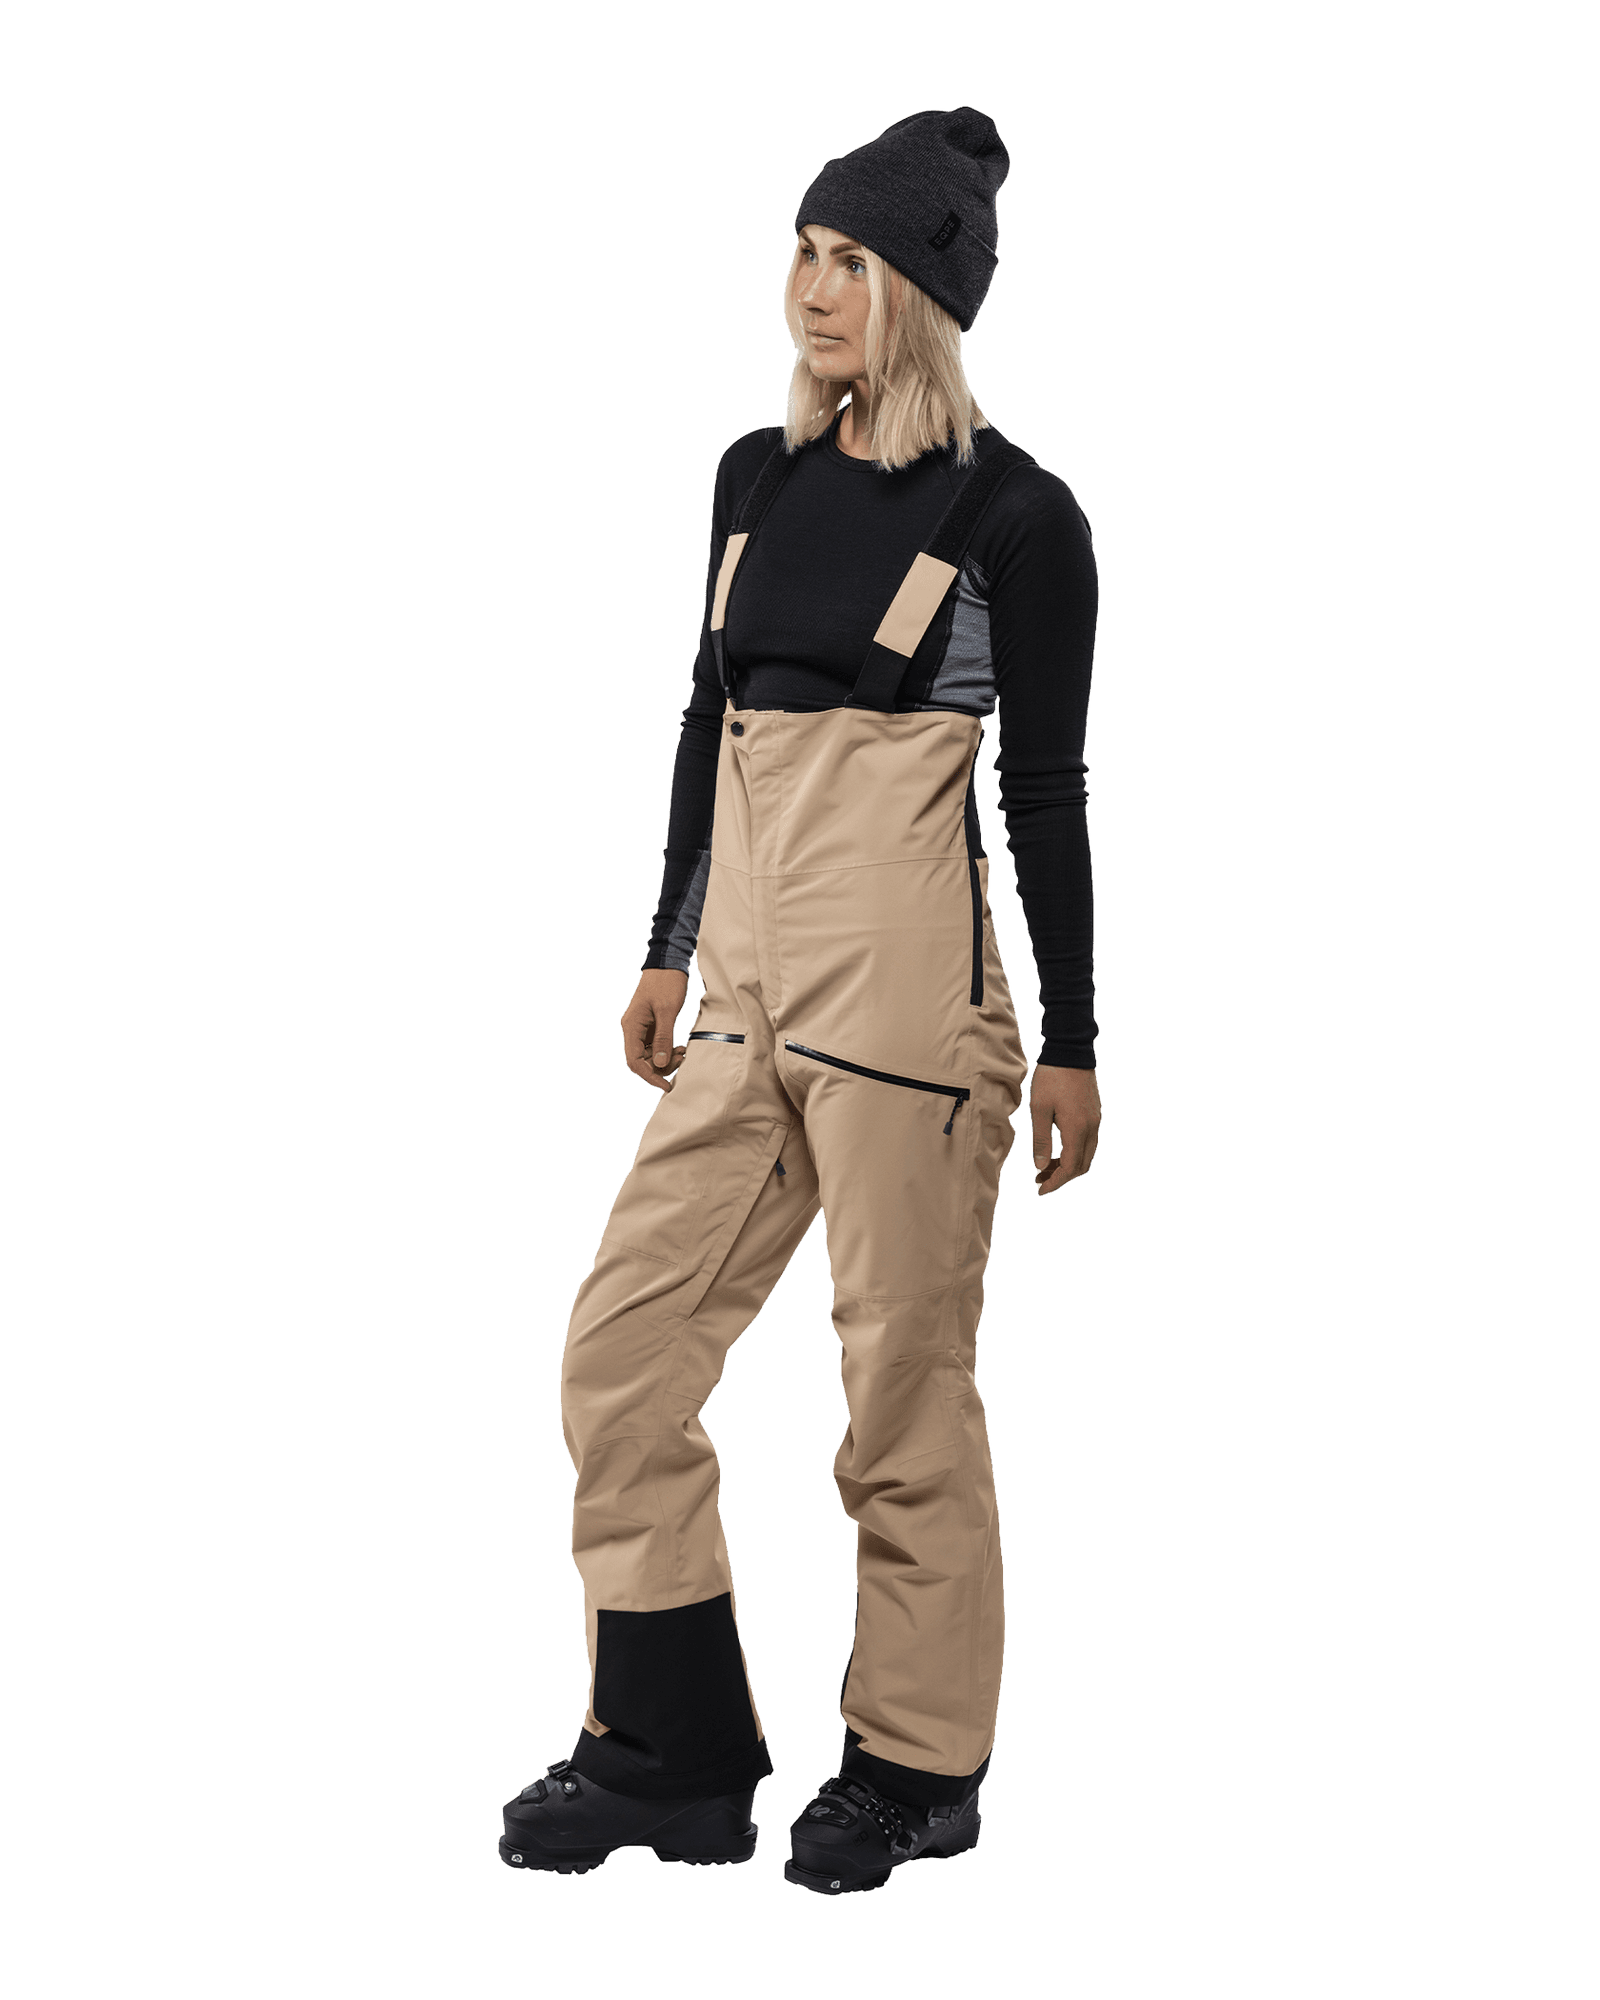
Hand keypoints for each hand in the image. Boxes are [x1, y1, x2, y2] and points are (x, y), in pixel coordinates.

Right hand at [621, 969, 690, 1090]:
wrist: (668, 962)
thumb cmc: (666, 983)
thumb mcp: (667, 1011)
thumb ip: (664, 1038)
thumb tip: (661, 1064)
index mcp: (631, 1026)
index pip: (635, 1061)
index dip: (650, 1076)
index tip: (666, 1085)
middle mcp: (632, 1029)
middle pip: (641, 1061)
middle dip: (661, 1067)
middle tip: (681, 1060)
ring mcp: (640, 1028)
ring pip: (649, 1055)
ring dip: (665, 1059)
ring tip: (682, 1052)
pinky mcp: (649, 1025)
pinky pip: (655, 1046)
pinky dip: (667, 1050)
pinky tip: (679, 1047)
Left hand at [1030, 1064, 1101, 1194]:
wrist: (1070, 1051)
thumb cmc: (1051, 1078)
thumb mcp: (1039, 1109)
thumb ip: (1041, 1140)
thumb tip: (1041, 1166)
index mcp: (1077, 1129)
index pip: (1071, 1167)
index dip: (1056, 1182)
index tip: (1041, 1189)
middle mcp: (1091, 1128)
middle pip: (1082, 1165)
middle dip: (1062, 1177)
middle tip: (1040, 1180)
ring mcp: (1096, 1120)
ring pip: (1086, 1154)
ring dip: (1068, 1165)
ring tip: (1045, 1167)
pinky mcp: (1095, 1112)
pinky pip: (1088, 1141)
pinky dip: (1073, 1151)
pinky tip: (1057, 1149)